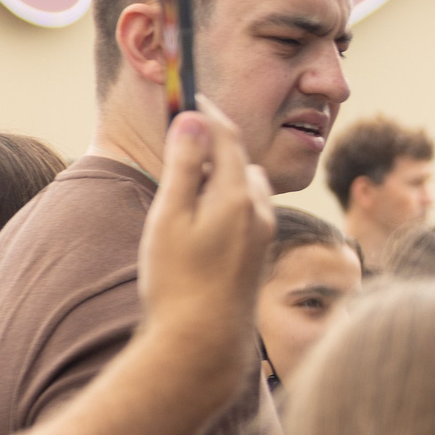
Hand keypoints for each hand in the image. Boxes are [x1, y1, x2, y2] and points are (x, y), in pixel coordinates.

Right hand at [137, 102, 273, 380]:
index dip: (210, 113)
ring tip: (192, 172)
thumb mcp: (171, 217)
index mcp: (237, 195)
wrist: (203, 339)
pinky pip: (248, 208)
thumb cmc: (177, 279)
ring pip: (247, 185)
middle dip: (217, 142)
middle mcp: (259, 209)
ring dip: (225, 172)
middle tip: (187, 129)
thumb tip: (192, 120)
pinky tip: (206, 211)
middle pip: (241, 159)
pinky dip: (229, 196)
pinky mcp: (260, 251)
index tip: (191, 95)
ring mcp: (263, 232)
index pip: (229, 137)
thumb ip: (184, 167)